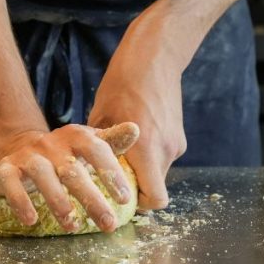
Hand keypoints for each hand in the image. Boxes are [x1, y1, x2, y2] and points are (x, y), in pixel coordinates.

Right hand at [0, 125, 133, 232]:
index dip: (110, 172)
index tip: (125, 199)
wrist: (18, 148)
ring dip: (57, 200)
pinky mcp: (5, 170)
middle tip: (108, 224)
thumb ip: (112, 141)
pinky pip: (11, 184)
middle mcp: (50, 144)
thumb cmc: (64, 155)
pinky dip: (20, 201)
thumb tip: (136, 129)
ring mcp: (27, 156)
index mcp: (74, 137)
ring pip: (42, 174)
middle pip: (71, 169)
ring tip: (72, 225)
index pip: (95, 150)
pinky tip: (31, 220)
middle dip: (91, 198)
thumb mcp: (88, 146)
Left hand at [88, 28, 186, 209]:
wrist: (154, 59)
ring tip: (119, 152)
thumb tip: (84, 166)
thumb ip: (99, 145)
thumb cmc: (122, 85)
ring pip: (157, 171)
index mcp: (146, 149)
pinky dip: (148, 155)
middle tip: (109, 175)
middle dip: (134, 186)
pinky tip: (132, 137)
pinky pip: (162, 156)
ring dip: (140, 169)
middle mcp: (166, 150)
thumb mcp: (100, 116)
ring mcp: (176, 143)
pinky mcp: (178, 135)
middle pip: (154, 186)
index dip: (138, 204)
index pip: (155, 198)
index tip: (117, 197)